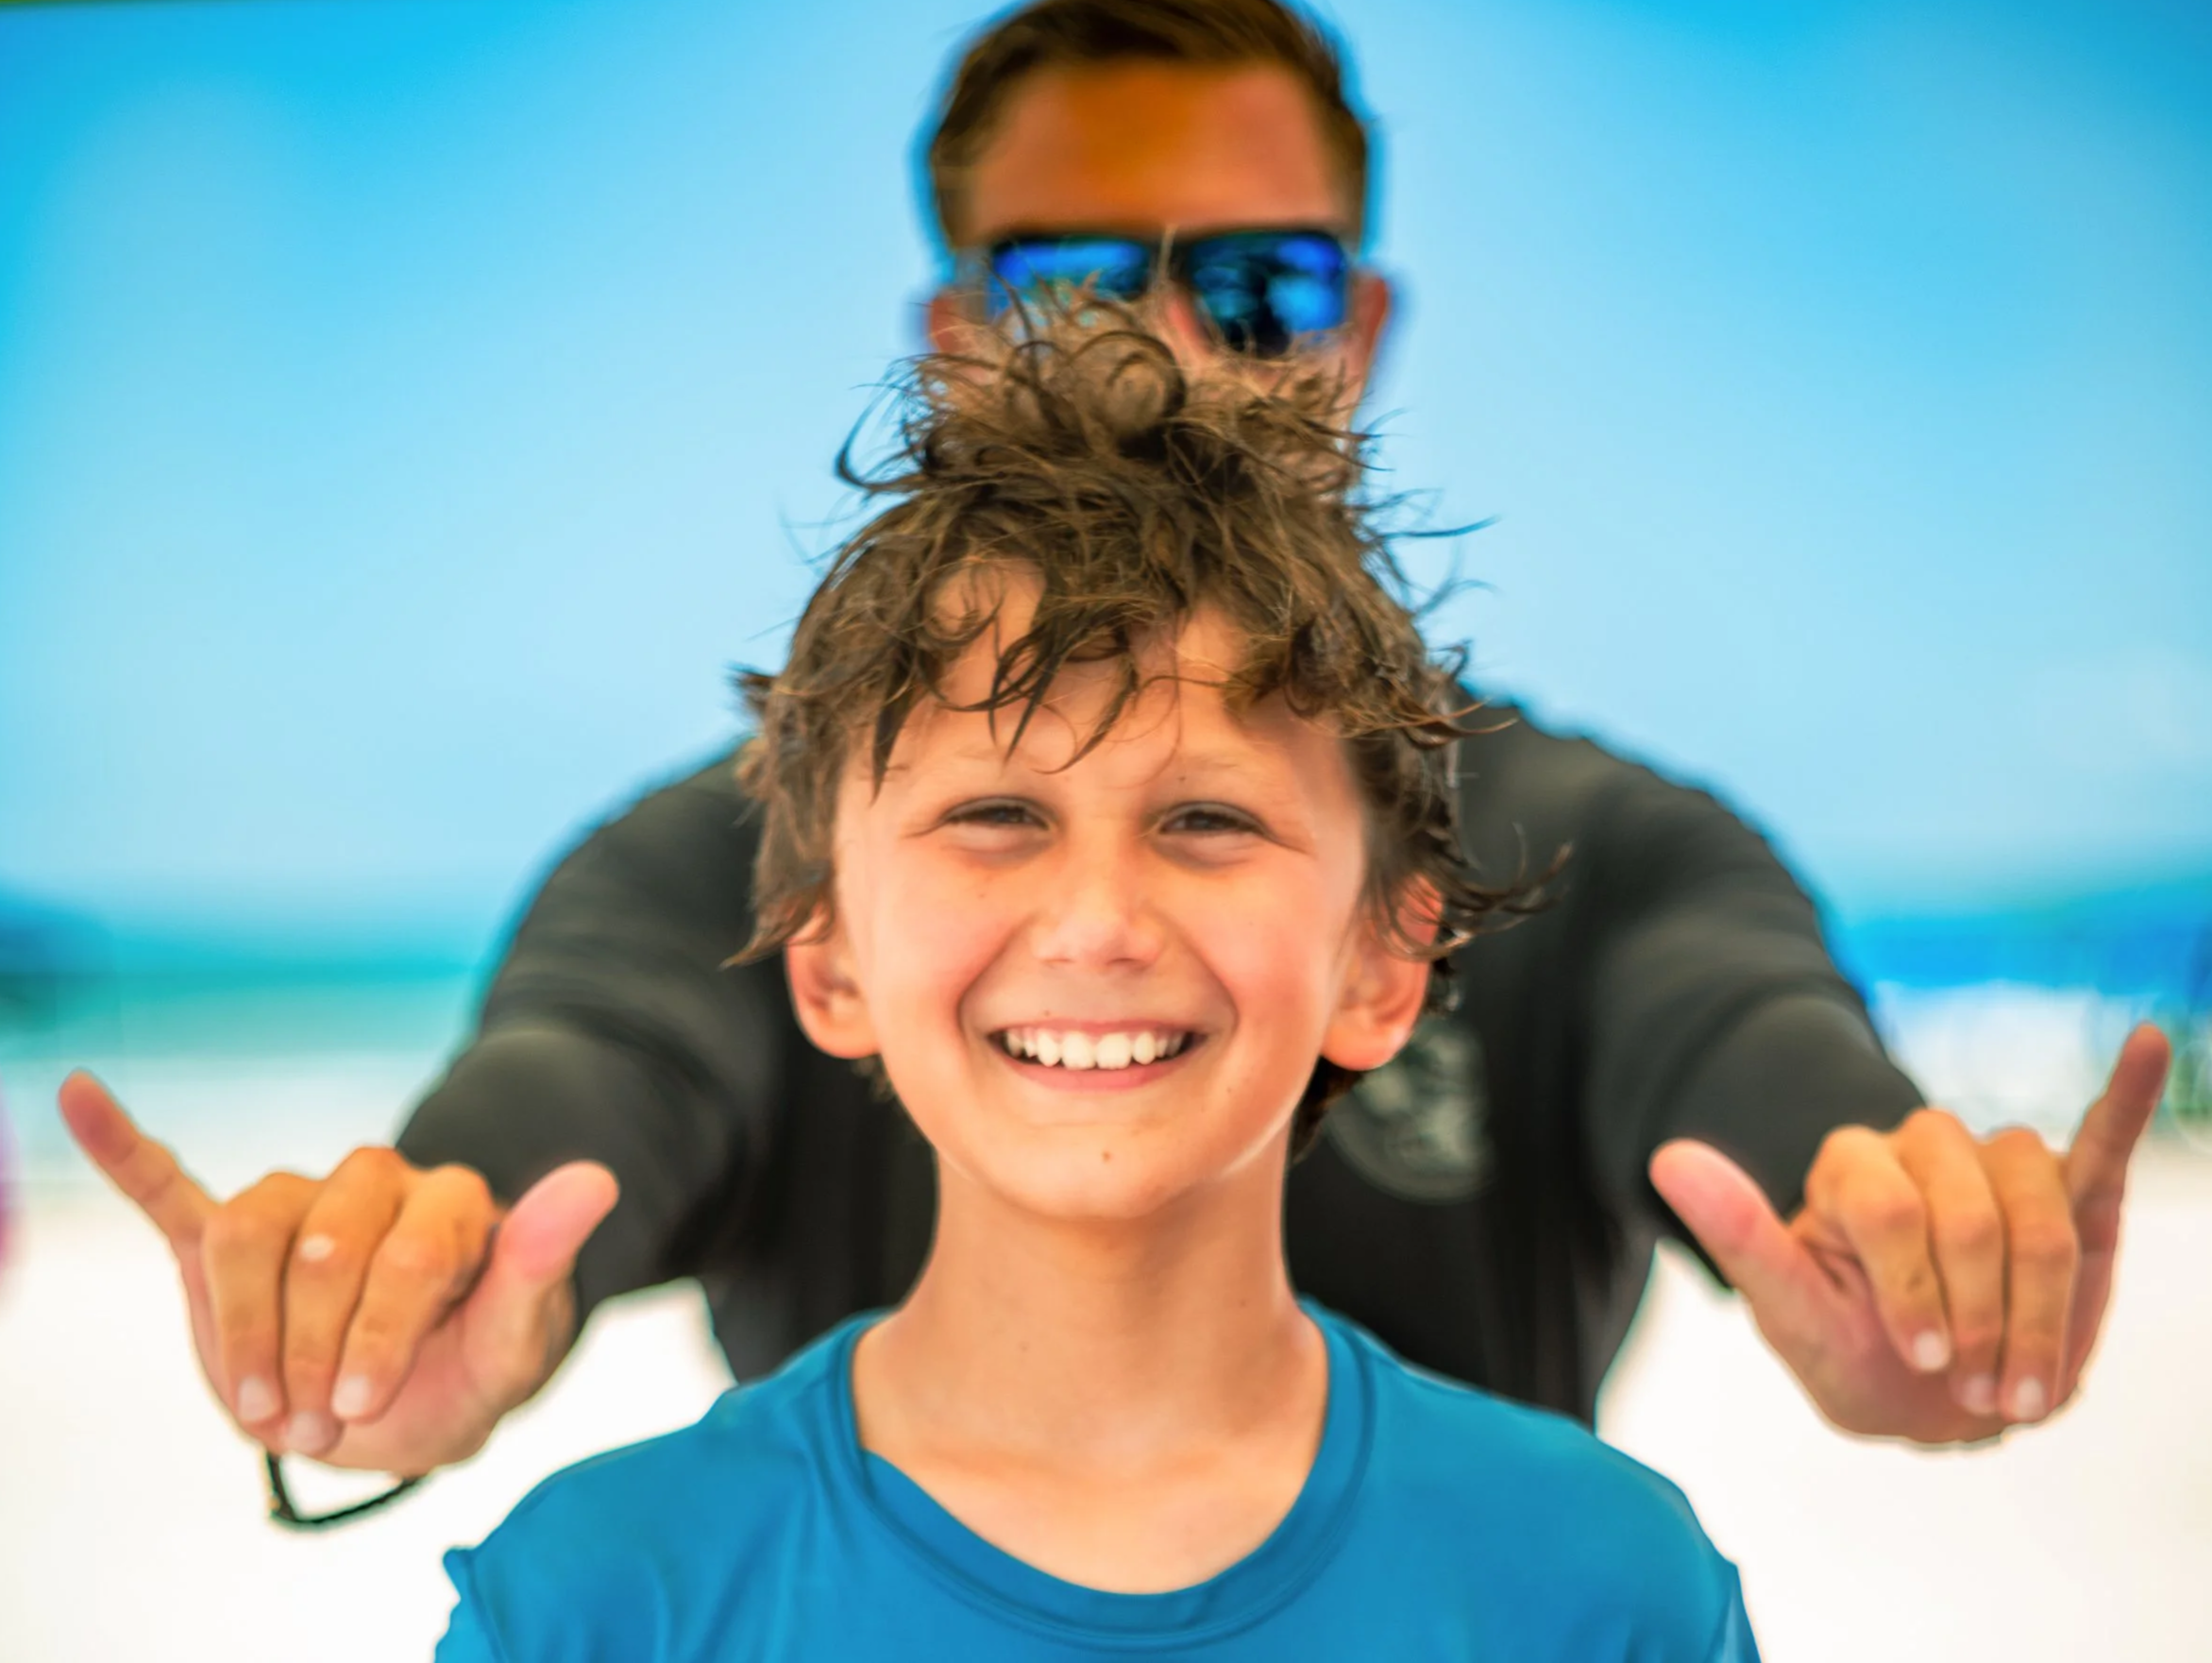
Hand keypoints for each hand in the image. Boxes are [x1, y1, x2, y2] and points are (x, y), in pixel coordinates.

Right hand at [59, 1071, 617, 1475]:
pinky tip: (79, 1095)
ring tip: (264, 1409)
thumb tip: (598, 1177)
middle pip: (321, 1245)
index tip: (362, 1411)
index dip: (376, 1338)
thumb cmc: (465, 1371)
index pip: (403, 1255)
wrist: (414, 1400)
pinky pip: (172, 1184)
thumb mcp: (513, 1346)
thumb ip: (541, 1264)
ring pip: (248, 1232)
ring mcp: (301, 1204)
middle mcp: (378, 1185)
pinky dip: (123, 1145)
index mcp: (453, 1207)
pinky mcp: (228, 1233)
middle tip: (318, 1426)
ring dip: (245, 1332)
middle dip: (314, 1351)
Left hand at [1649, 1023, 2169, 1443]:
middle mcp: (1922, 1150)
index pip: (1891, 1209)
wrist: (1930, 1395)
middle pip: (1969, 1214)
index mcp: (1850, 1170)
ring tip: (2025, 1385)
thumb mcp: (1788, 1311)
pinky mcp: (2071, 1195)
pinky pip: (2100, 1136)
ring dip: (2042, 1306)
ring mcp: (1996, 1168)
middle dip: (1979, 1316)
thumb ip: (1737, 1235)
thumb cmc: (1852, 1350)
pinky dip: (2128, 1095)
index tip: (1925, 1363)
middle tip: (1976, 1392)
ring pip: (2037, 1203)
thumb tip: (1666, 1156)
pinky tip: (2152, 1044)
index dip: (1914, 1292)